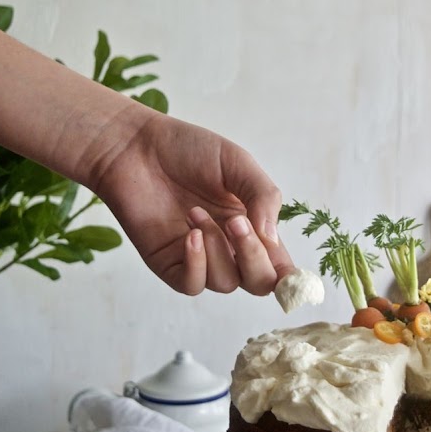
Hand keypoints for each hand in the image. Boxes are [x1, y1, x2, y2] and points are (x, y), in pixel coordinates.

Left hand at [91, 112, 293, 295]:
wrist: (137, 146)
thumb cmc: (188, 149)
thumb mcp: (238, 164)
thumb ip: (264, 197)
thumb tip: (272, 239)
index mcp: (253, 225)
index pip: (280, 265)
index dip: (291, 279)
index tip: (293, 277)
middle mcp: (230, 247)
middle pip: (259, 283)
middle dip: (254, 258)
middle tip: (236, 222)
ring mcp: (200, 258)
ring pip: (226, 282)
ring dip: (217, 248)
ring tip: (195, 212)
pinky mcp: (169, 264)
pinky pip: (193, 285)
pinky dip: (197, 264)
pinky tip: (189, 235)